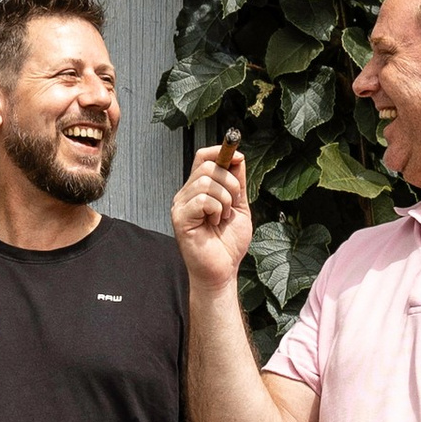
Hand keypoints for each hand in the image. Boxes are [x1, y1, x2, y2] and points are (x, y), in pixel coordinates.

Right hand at [173, 145, 252, 286]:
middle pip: (206, 165)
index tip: (237, 155)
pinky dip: (216, 209)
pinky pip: (202, 199)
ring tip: (223, 217)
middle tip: (233, 203)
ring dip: (225, 200)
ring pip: (206, 182)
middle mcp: (187, 195)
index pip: (203, 157)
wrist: (223, 271)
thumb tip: (237, 156)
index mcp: (199, 190)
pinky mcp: (180, 218)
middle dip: (230, 182)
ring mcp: (181, 206)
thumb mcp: (240, 206)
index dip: (220, 150)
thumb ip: (237, 182)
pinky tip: (215, 222)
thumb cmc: (228, 244)